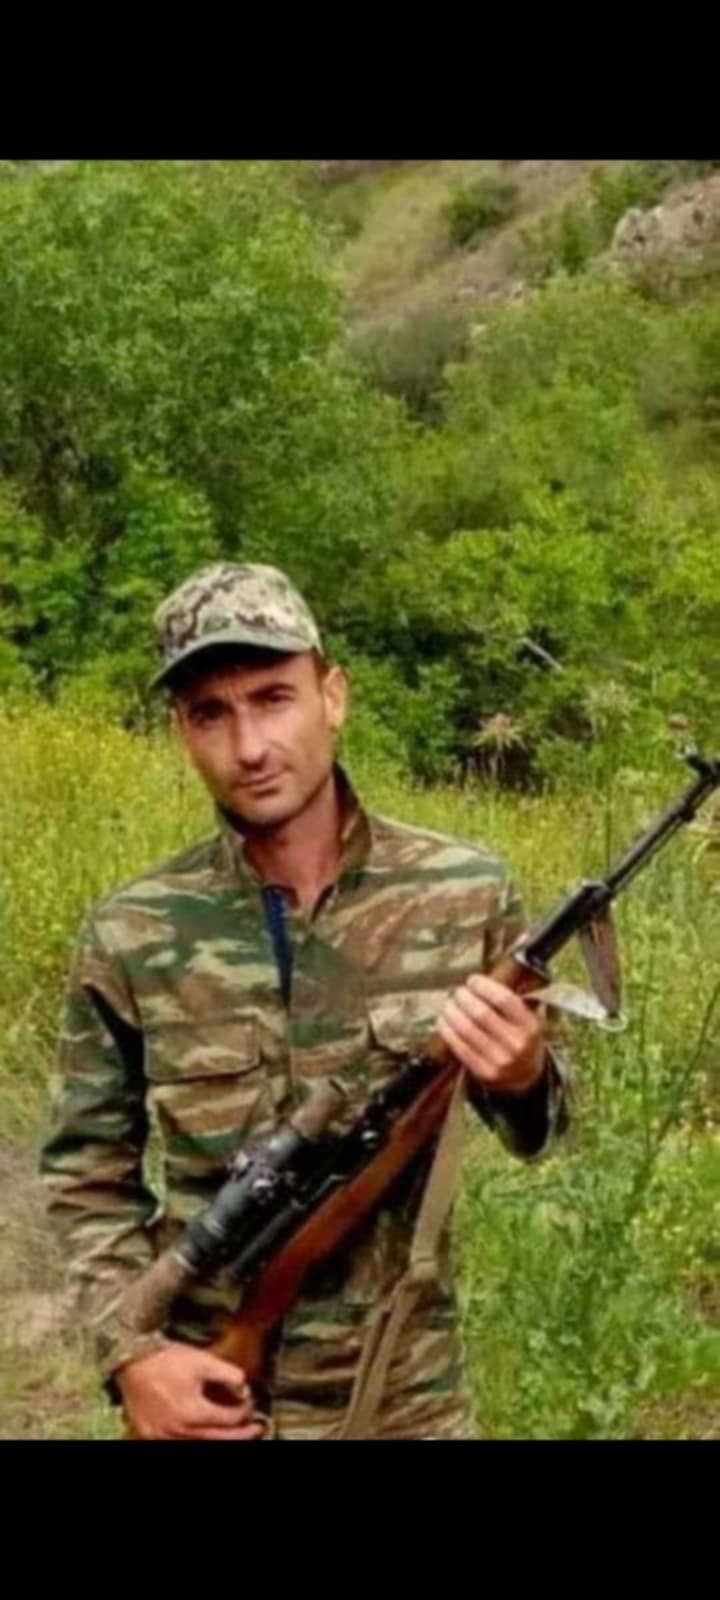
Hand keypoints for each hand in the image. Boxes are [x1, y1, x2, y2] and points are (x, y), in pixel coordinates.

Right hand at [117, 1341, 266, 1439]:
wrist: (131, 1360)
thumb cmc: (164, 1360)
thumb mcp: (203, 1361)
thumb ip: (229, 1374)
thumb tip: (244, 1387)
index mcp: (193, 1413)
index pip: (230, 1420)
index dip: (246, 1411)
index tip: (251, 1402)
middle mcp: (178, 1430)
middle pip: (218, 1439)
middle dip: (241, 1435)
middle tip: (256, 1429)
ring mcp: (162, 1436)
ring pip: (199, 1444)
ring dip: (218, 1438)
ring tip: (233, 1433)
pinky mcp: (150, 1434)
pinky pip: (178, 1442)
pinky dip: (194, 1438)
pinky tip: (203, 1431)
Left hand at [437, 973, 544, 1095]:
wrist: (527, 1077)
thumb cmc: (522, 1038)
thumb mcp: (527, 1019)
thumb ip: (509, 1001)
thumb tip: (478, 980)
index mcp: (530, 1026)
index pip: (503, 1000)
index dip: (483, 986)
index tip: (472, 980)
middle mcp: (516, 1044)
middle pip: (481, 1013)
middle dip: (464, 998)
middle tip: (458, 992)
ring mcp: (499, 1060)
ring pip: (466, 1029)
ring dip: (452, 1012)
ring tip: (448, 1004)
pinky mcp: (483, 1072)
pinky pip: (459, 1047)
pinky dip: (447, 1031)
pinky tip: (444, 1021)